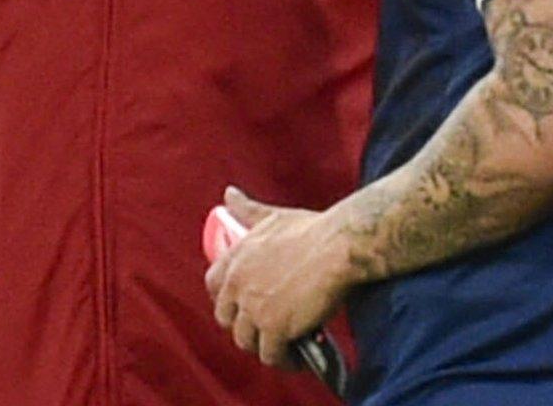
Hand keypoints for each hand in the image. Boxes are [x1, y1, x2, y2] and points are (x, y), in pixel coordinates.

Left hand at [205, 186, 351, 367]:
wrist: (340, 246)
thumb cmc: (313, 229)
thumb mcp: (274, 217)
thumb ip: (247, 210)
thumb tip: (228, 193)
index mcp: (236, 259)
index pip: (212, 286)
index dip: (227, 297)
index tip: (243, 302)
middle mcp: (239, 285)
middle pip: (226, 318)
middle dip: (243, 324)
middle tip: (267, 324)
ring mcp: (254, 309)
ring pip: (246, 340)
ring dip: (263, 344)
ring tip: (283, 344)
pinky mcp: (274, 328)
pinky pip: (270, 355)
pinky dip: (283, 359)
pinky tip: (296, 356)